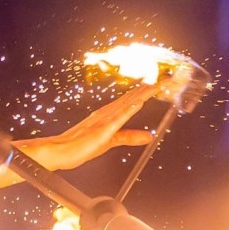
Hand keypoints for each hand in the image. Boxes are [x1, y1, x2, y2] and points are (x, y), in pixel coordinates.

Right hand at [20, 83, 156, 171]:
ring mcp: (105, 119)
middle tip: (168, 79)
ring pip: (128, 103)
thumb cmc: (80, 146)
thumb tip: (149, 136)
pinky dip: (129, 109)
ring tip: (158, 85)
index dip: (148, 91)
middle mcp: (108, 112)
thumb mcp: (111, 141)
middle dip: (151, 88)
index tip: (163, 84)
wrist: (59, 151)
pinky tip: (139, 103)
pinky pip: (118, 118)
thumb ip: (130, 137)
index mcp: (110, 114)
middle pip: (134, 97)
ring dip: (143, 94)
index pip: (133, 99)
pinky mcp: (102, 130)